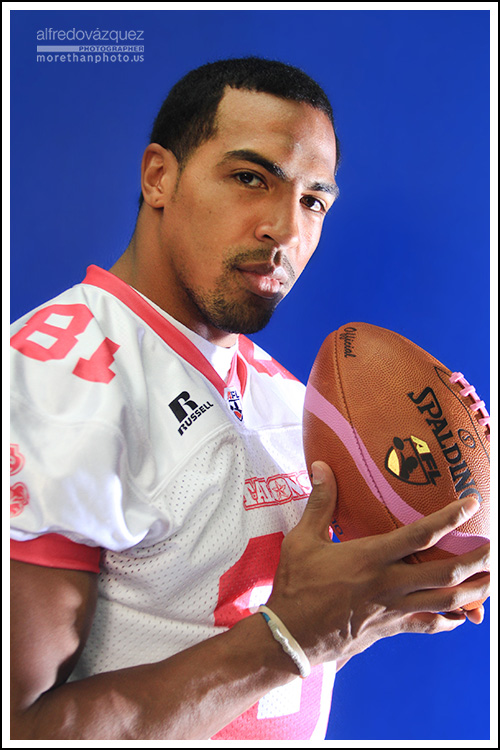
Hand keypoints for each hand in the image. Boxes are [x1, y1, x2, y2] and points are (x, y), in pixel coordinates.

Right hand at [266, 461, 489, 666]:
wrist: (291, 635)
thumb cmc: (296, 585)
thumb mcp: (303, 539)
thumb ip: (320, 502)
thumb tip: (322, 466)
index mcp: (371, 558)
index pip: (421, 535)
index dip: (451, 518)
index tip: (472, 503)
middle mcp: (390, 584)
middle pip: (447, 572)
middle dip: (478, 559)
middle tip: (495, 546)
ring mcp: (394, 609)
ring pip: (448, 602)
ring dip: (475, 590)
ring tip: (492, 579)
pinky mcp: (391, 627)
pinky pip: (430, 624)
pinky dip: (451, 619)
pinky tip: (463, 615)